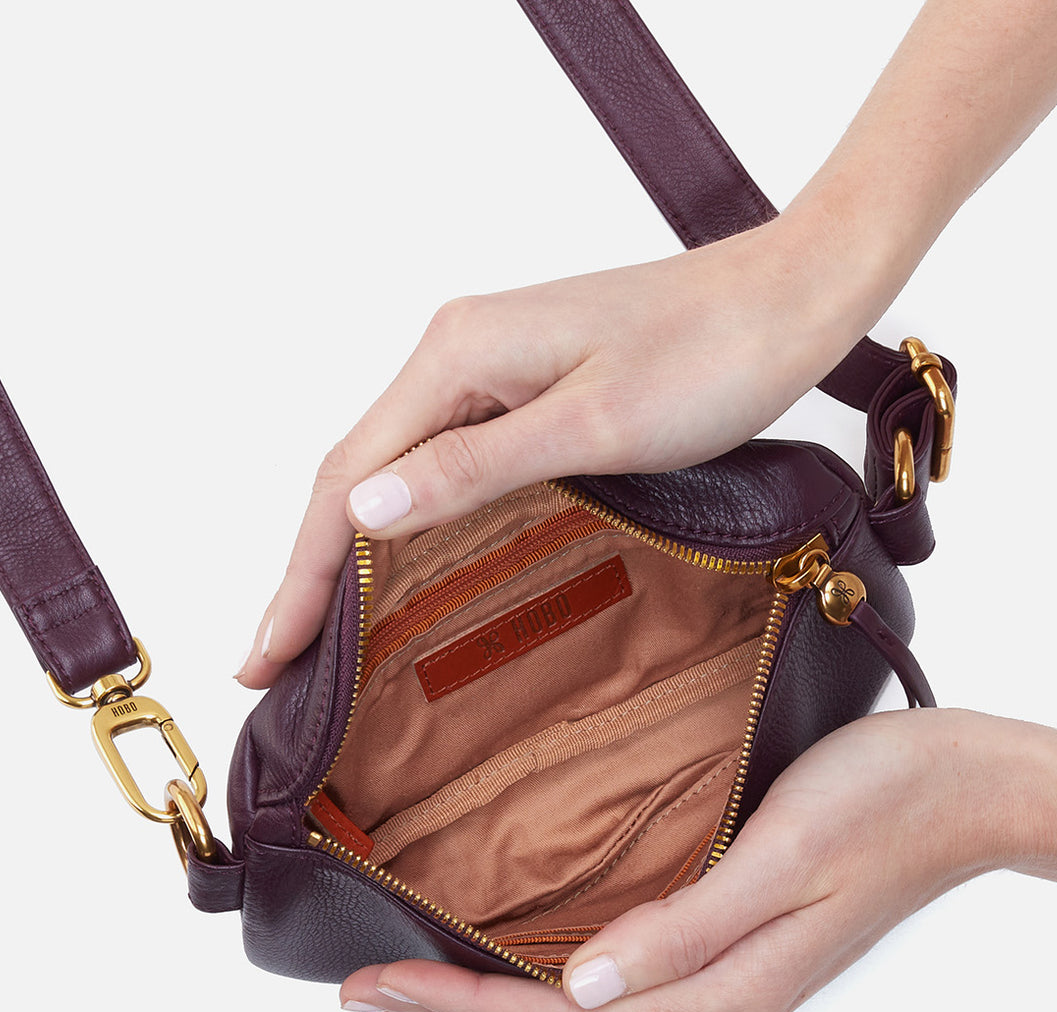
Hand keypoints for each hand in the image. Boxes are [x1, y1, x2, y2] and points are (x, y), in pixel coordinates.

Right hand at [235, 203, 892, 688]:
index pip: (345, 481)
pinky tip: (387, 566)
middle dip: (302, 572)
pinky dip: (398, 523)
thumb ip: (474, 468)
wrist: (792, 299)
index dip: (297, 575)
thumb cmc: (714, 357)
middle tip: (269, 666)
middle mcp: (457, 353)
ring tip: (310, 635)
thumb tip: (360, 513)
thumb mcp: (593, 425)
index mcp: (458, 355)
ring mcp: (488, 368)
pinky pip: (436, 463)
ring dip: (340, 551)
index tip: (264, 657)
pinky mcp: (523, 387)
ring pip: (389, 471)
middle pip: (350, 475)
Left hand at [339, 709, 1010, 1011]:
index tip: (375, 989)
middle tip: (364, 999)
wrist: (981, 783)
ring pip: (587, 989)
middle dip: (460, 1008)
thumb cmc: (891, 804)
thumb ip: (684, 929)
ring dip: (499, 988)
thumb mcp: (785, 859)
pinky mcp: (736, 923)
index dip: (464, 1005)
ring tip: (421, 986)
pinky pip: (624, 956)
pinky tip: (531, 941)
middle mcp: (718, 988)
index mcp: (724, 987)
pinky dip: (554, 956)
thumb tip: (580, 985)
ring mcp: (730, 962)